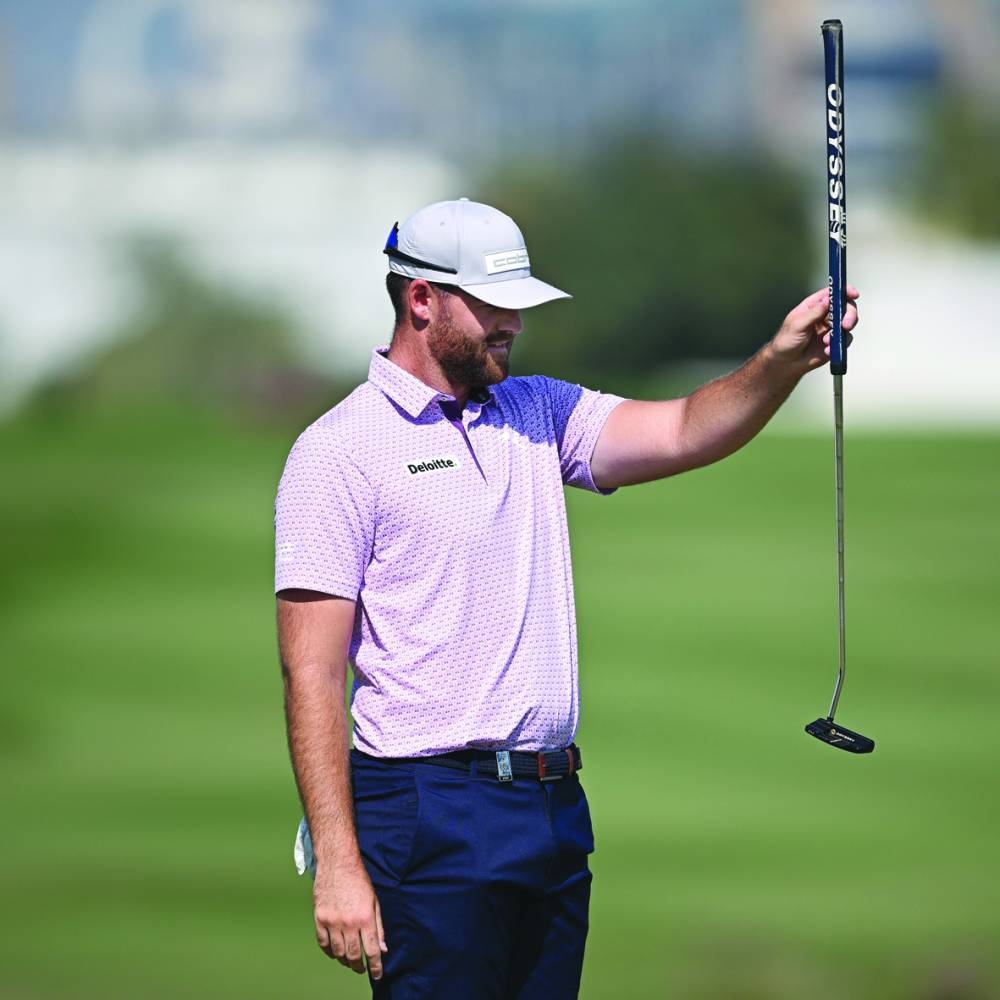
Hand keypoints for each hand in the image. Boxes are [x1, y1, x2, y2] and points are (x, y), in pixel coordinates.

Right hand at [313, 861, 387, 979]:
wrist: (338, 863)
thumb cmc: (359, 881)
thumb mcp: (375, 902)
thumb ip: (379, 927)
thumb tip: (382, 949)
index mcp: (366, 918)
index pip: (372, 950)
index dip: (375, 966)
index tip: (377, 974)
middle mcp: (349, 922)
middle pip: (353, 955)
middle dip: (359, 966)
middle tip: (361, 969)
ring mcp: (332, 921)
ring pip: (338, 952)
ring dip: (344, 961)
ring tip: (349, 961)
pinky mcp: (320, 918)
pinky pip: (323, 943)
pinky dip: (329, 951)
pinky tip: (334, 952)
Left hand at [770, 285, 858, 372]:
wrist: (787, 363)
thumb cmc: (786, 341)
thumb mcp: (797, 325)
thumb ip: (813, 313)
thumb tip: (827, 300)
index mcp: (814, 306)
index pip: (832, 293)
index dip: (844, 291)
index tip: (853, 294)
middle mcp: (825, 315)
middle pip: (845, 307)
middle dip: (849, 314)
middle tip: (845, 325)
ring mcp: (831, 328)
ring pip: (848, 323)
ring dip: (841, 332)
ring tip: (826, 341)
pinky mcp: (835, 341)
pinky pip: (845, 340)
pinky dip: (838, 345)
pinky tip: (827, 350)